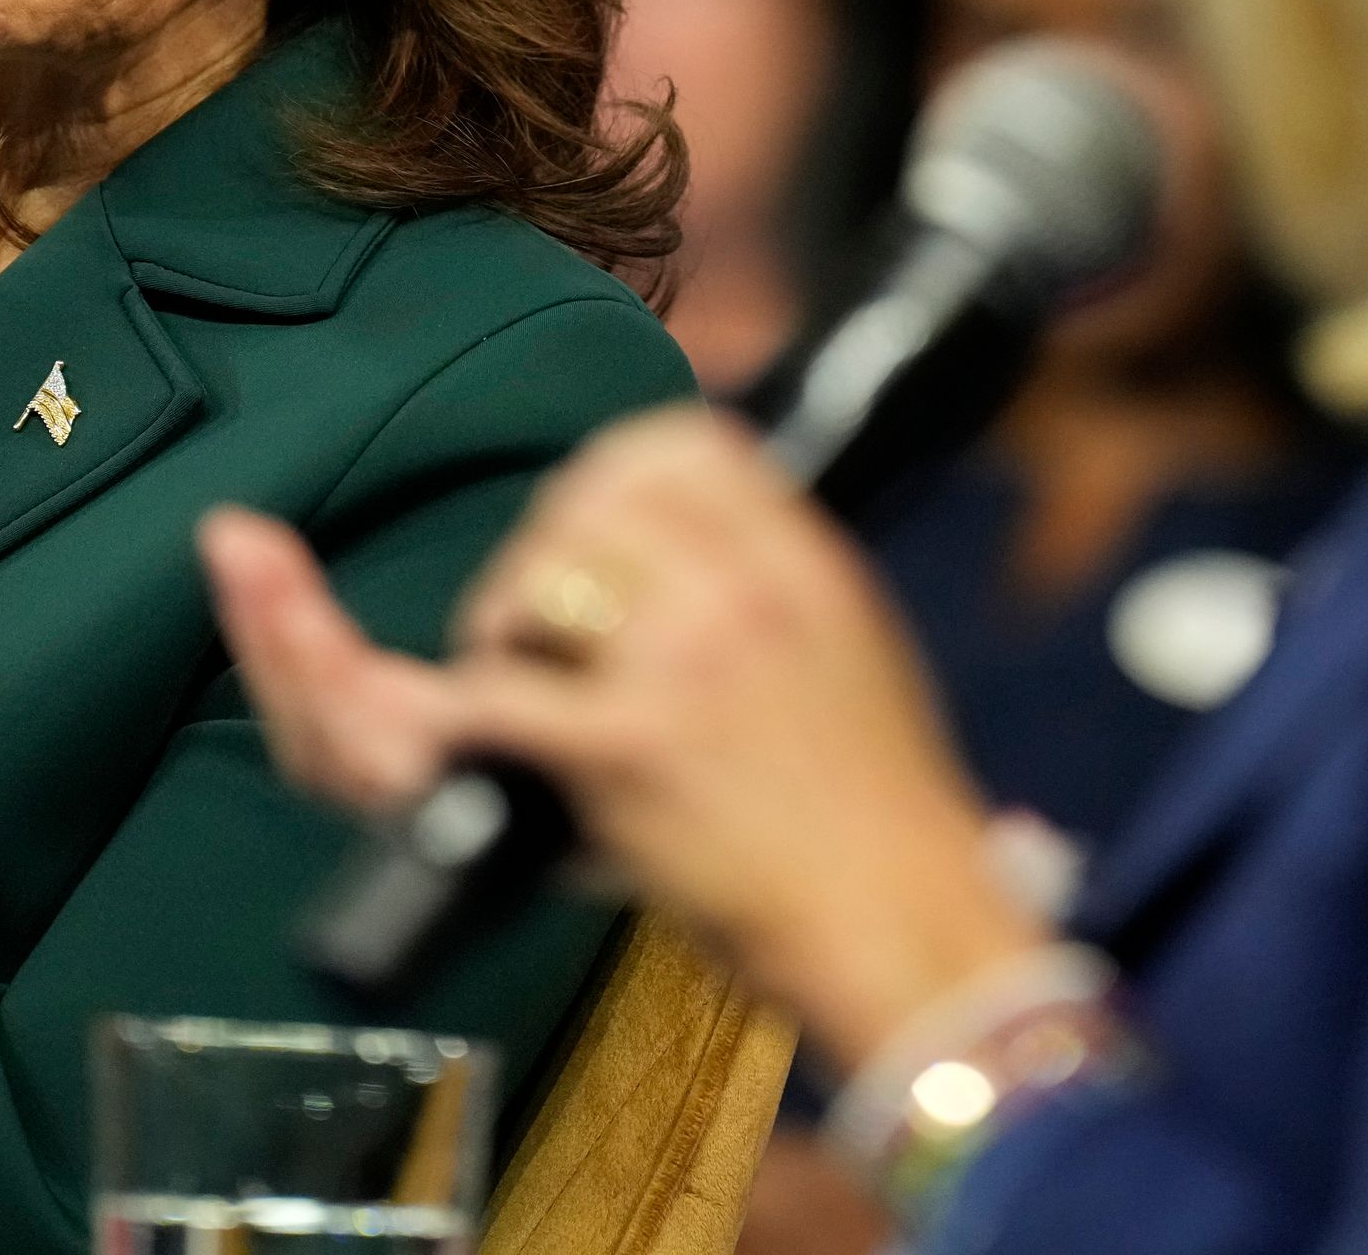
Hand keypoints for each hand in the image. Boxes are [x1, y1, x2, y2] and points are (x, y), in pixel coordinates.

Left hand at [200, 409, 1050, 1068]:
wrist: (904, 921)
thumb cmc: (875, 807)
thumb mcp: (851, 649)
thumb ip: (769, 582)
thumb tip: (681, 537)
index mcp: (799, 561)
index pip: (681, 446)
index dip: (609, 477)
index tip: (585, 524)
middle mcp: (742, 591)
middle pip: (588, 501)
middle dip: (538, 556)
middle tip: (530, 624)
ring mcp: (684, 664)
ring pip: (538, 579)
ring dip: (499, 626)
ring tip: (512, 679)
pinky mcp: (627, 750)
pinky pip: (498, 695)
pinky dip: (464, 713)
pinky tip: (469, 732)